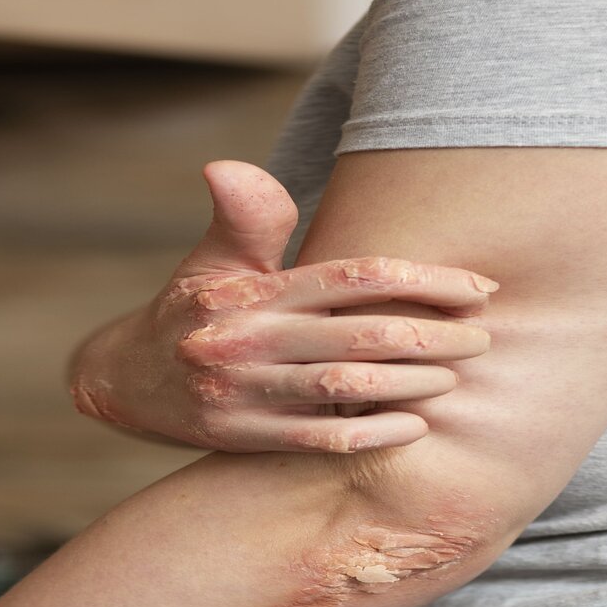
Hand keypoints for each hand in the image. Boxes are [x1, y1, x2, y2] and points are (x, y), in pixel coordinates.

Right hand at [68, 160, 498, 451]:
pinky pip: (319, 439)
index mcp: (250, 291)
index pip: (351, 277)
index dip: (423, 280)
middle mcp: (245, 340)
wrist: (123, 380)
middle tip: (483, 338)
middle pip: (359, 336)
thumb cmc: (192, 310)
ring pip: (344, 389)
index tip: (477, 288)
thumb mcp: (214, 259)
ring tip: (456, 378)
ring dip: (411, 384)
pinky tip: (415, 427)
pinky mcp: (240, 437)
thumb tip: (228, 167)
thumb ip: (248, 217)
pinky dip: (373, 434)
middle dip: (432, 335)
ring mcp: (241, 393)